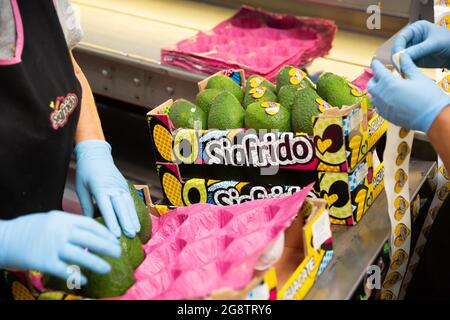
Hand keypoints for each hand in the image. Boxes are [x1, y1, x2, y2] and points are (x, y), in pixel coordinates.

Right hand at [0, 211, 120, 283]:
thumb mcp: (50, 219)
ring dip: (97, 263)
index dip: (104, 232)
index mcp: (62, 218)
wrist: (4, 238)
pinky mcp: (44, 261)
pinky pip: (66, 270)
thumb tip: (88, 235)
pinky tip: (85, 280)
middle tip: (118, 253)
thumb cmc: (28, 229)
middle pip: (90, 239)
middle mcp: (60, 231)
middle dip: (107, 247)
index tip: (114, 238)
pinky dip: (77, 276)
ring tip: (107, 268)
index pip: (90, 224)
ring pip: (81, 255)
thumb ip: (68, 225)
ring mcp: (52, 246)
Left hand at [75, 140, 139, 237]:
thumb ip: (86, 206)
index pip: (107, 208)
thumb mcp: (81, 188)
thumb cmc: (85, 172)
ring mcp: (121, 186)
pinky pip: (130, 201)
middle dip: (126, 223)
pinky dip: (134, 212)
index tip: (115, 234)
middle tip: (130, 236)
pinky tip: (136, 222)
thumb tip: (87, 223)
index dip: (112, 221)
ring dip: (133, 219)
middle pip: (121, 208)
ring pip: (128, 205)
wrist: (96, 154)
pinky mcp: (124, 186)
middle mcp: (113, 188)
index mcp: (100, 188)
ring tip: (136, 232)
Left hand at [368, 54, 449, 132]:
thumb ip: (407, 66)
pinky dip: (380, 101)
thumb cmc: (427, 97)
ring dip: (376, 90)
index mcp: (389, 83)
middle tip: (383, 75)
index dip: (376, 64)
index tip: (376, 62)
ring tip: (386, 87)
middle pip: (371, 84)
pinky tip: (388, 99)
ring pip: (372, 96)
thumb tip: (402, 56)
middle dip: (375, 78)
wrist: (432, 117)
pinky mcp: (385, 116)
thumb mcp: (418, 77)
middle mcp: (382, 95)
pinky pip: (377, 106)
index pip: (377, 70)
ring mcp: (382, 107)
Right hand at [392, 20, 449, 68]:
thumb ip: (418, 49)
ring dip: (400, 64)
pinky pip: (405, 64)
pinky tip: (406, 73)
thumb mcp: (435, 44)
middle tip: (399, 67)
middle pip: (397, 48)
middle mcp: (411, 39)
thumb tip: (401, 56)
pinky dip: (404, 69)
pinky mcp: (414, 59)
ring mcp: (412, 49)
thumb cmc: (449, 42)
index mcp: (416, 29)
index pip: (401, 38)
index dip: (397, 48)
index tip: (397, 58)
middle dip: (397, 58)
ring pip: (399, 58)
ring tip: (403, 71)